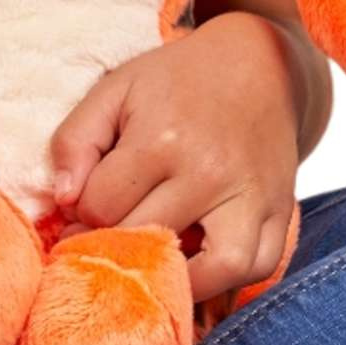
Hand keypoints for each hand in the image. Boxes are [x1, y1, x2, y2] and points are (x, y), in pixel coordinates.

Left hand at [50, 14, 302, 302]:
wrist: (260, 62)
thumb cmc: (179, 79)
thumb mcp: (115, 90)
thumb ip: (75, 140)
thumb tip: (64, 200)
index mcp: (162, 140)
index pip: (101, 208)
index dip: (80, 215)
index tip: (82, 211)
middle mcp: (210, 174)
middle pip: (147, 242)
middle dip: (114, 249)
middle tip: (103, 243)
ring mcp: (251, 197)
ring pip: (215, 271)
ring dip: (177, 281)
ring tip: (153, 270)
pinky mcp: (281, 210)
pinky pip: (259, 268)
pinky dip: (229, 282)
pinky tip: (200, 270)